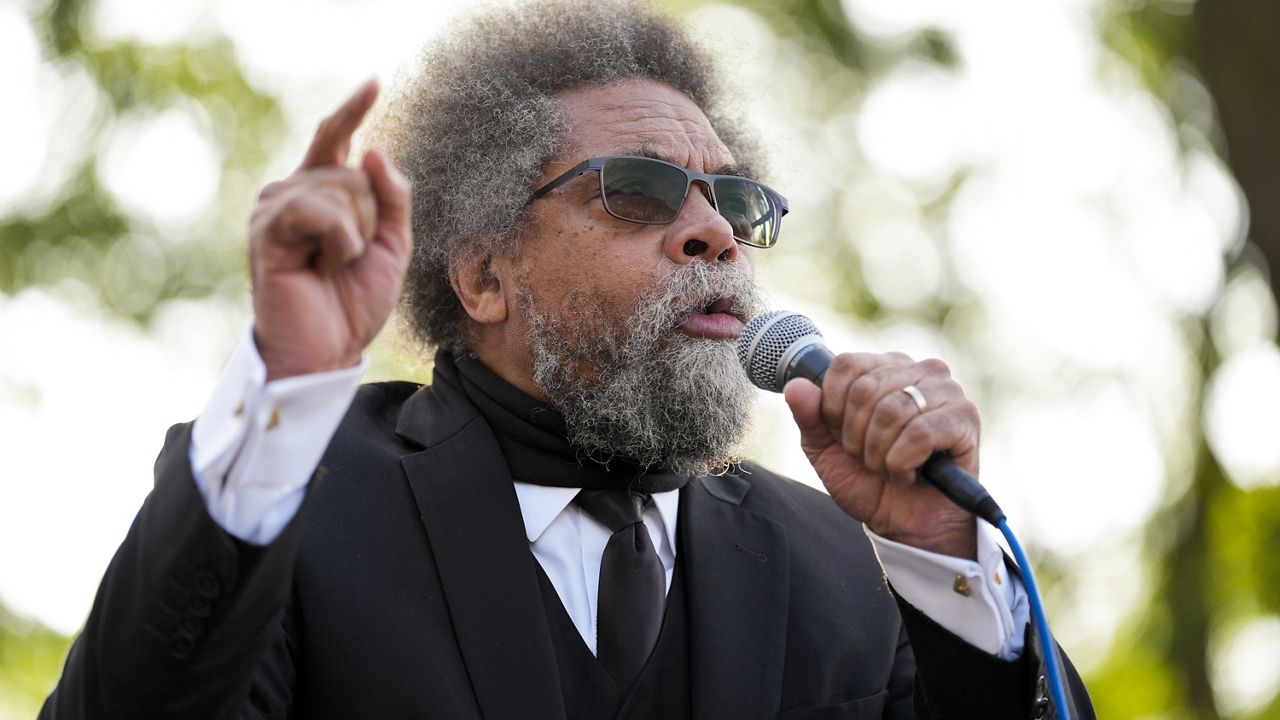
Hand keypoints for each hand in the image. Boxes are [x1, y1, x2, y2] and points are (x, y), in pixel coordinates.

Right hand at [249, 79, 412, 380]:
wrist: (326, 350)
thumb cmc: (352, 302)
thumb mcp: (392, 245)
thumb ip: (392, 197)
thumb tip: (372, 149)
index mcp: (320, 194)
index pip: (336, 140)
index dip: (352, 110)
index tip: (374, 81)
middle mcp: (292, 191)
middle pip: (355, 173)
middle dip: (371, 220)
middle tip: (348, 260)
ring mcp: (276, 206)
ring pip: (343, 189)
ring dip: (356, 235)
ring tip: (332, 266)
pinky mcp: (269, 228)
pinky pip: (322, 210)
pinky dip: (340, 241)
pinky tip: (322, 266)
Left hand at [784, 353, 980, 558]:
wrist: (907, 525)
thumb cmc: (870, 482)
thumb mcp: (826, 451)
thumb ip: (809, 417)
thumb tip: (795, 385)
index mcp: (884, 368)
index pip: (846, 365)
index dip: (834, 407)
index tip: (843, 437)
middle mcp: (918, 370)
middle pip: (864, 389)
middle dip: (856, 437)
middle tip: (870, 459)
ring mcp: (946, 390)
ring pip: (891, 411)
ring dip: (879, 455)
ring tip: (890, 468)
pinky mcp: (965, 417)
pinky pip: (919, 433)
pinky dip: (902, 463)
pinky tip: (910, 475)